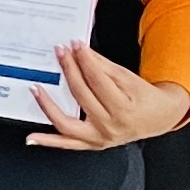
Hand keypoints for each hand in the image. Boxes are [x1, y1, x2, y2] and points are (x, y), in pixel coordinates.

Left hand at [27, 42, 189, 150]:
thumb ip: (103, 66)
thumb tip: (80, 51)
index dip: (84, 60)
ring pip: (67, 123)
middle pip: (81, 95)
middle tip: (60, 53)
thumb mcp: (129, 79)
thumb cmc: (144, 98)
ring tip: (36, 88)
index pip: (97, 80)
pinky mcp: (91, 144)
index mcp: (123, 108)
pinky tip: (31, 137)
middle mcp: (110, 126)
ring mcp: (99, 138)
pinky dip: (48, 141)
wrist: (157, 118)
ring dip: (48, 105)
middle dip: (69, 70)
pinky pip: (66, 144)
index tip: (74, 46)